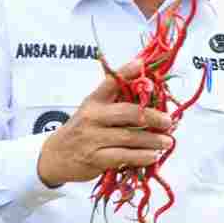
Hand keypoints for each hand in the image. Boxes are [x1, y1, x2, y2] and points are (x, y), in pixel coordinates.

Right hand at [36, 59, 174, 187]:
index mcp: (94, 101)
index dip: (126, 72)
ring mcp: (92, 138)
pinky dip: (141, 156)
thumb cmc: (83, 131)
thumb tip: (151, 95)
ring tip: (167, 141)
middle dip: (152, 116)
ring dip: (152, 140)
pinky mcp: (94, 158)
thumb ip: (117, 103)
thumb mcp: (93, 111)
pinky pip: (123, 156)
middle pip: (128, 113)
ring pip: (129, 137)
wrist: (55, 156)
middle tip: (168, 122)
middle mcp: (93, 117)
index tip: (142, 64)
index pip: (110, 82)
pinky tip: (152, 156)